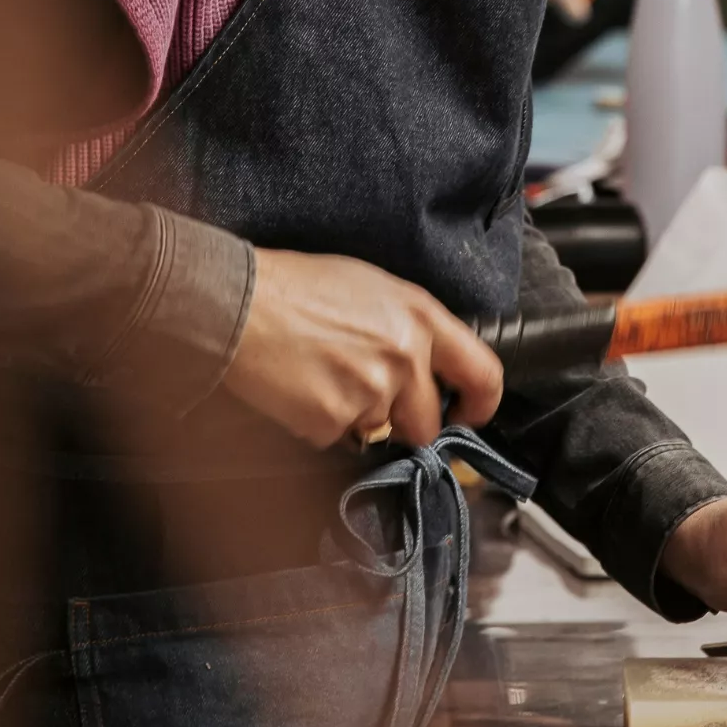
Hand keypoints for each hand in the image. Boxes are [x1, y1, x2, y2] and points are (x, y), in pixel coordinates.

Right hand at [223, 248, 502, 450]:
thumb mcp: (373, 288)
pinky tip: (302, 388)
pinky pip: (338, 438)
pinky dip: (321, 422)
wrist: (242, 303)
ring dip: (357, 418)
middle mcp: (404, 358)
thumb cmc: (299, 287)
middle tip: (369, 396)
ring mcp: (371, 393)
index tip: (467, 413)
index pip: (483, 374)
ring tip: (325, 377)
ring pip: (379, 432)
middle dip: (404, 422)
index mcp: (420, 318)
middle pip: (428, 424)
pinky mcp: (334, 421)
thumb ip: (410, 327)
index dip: (481, 404)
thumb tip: (425, 362)